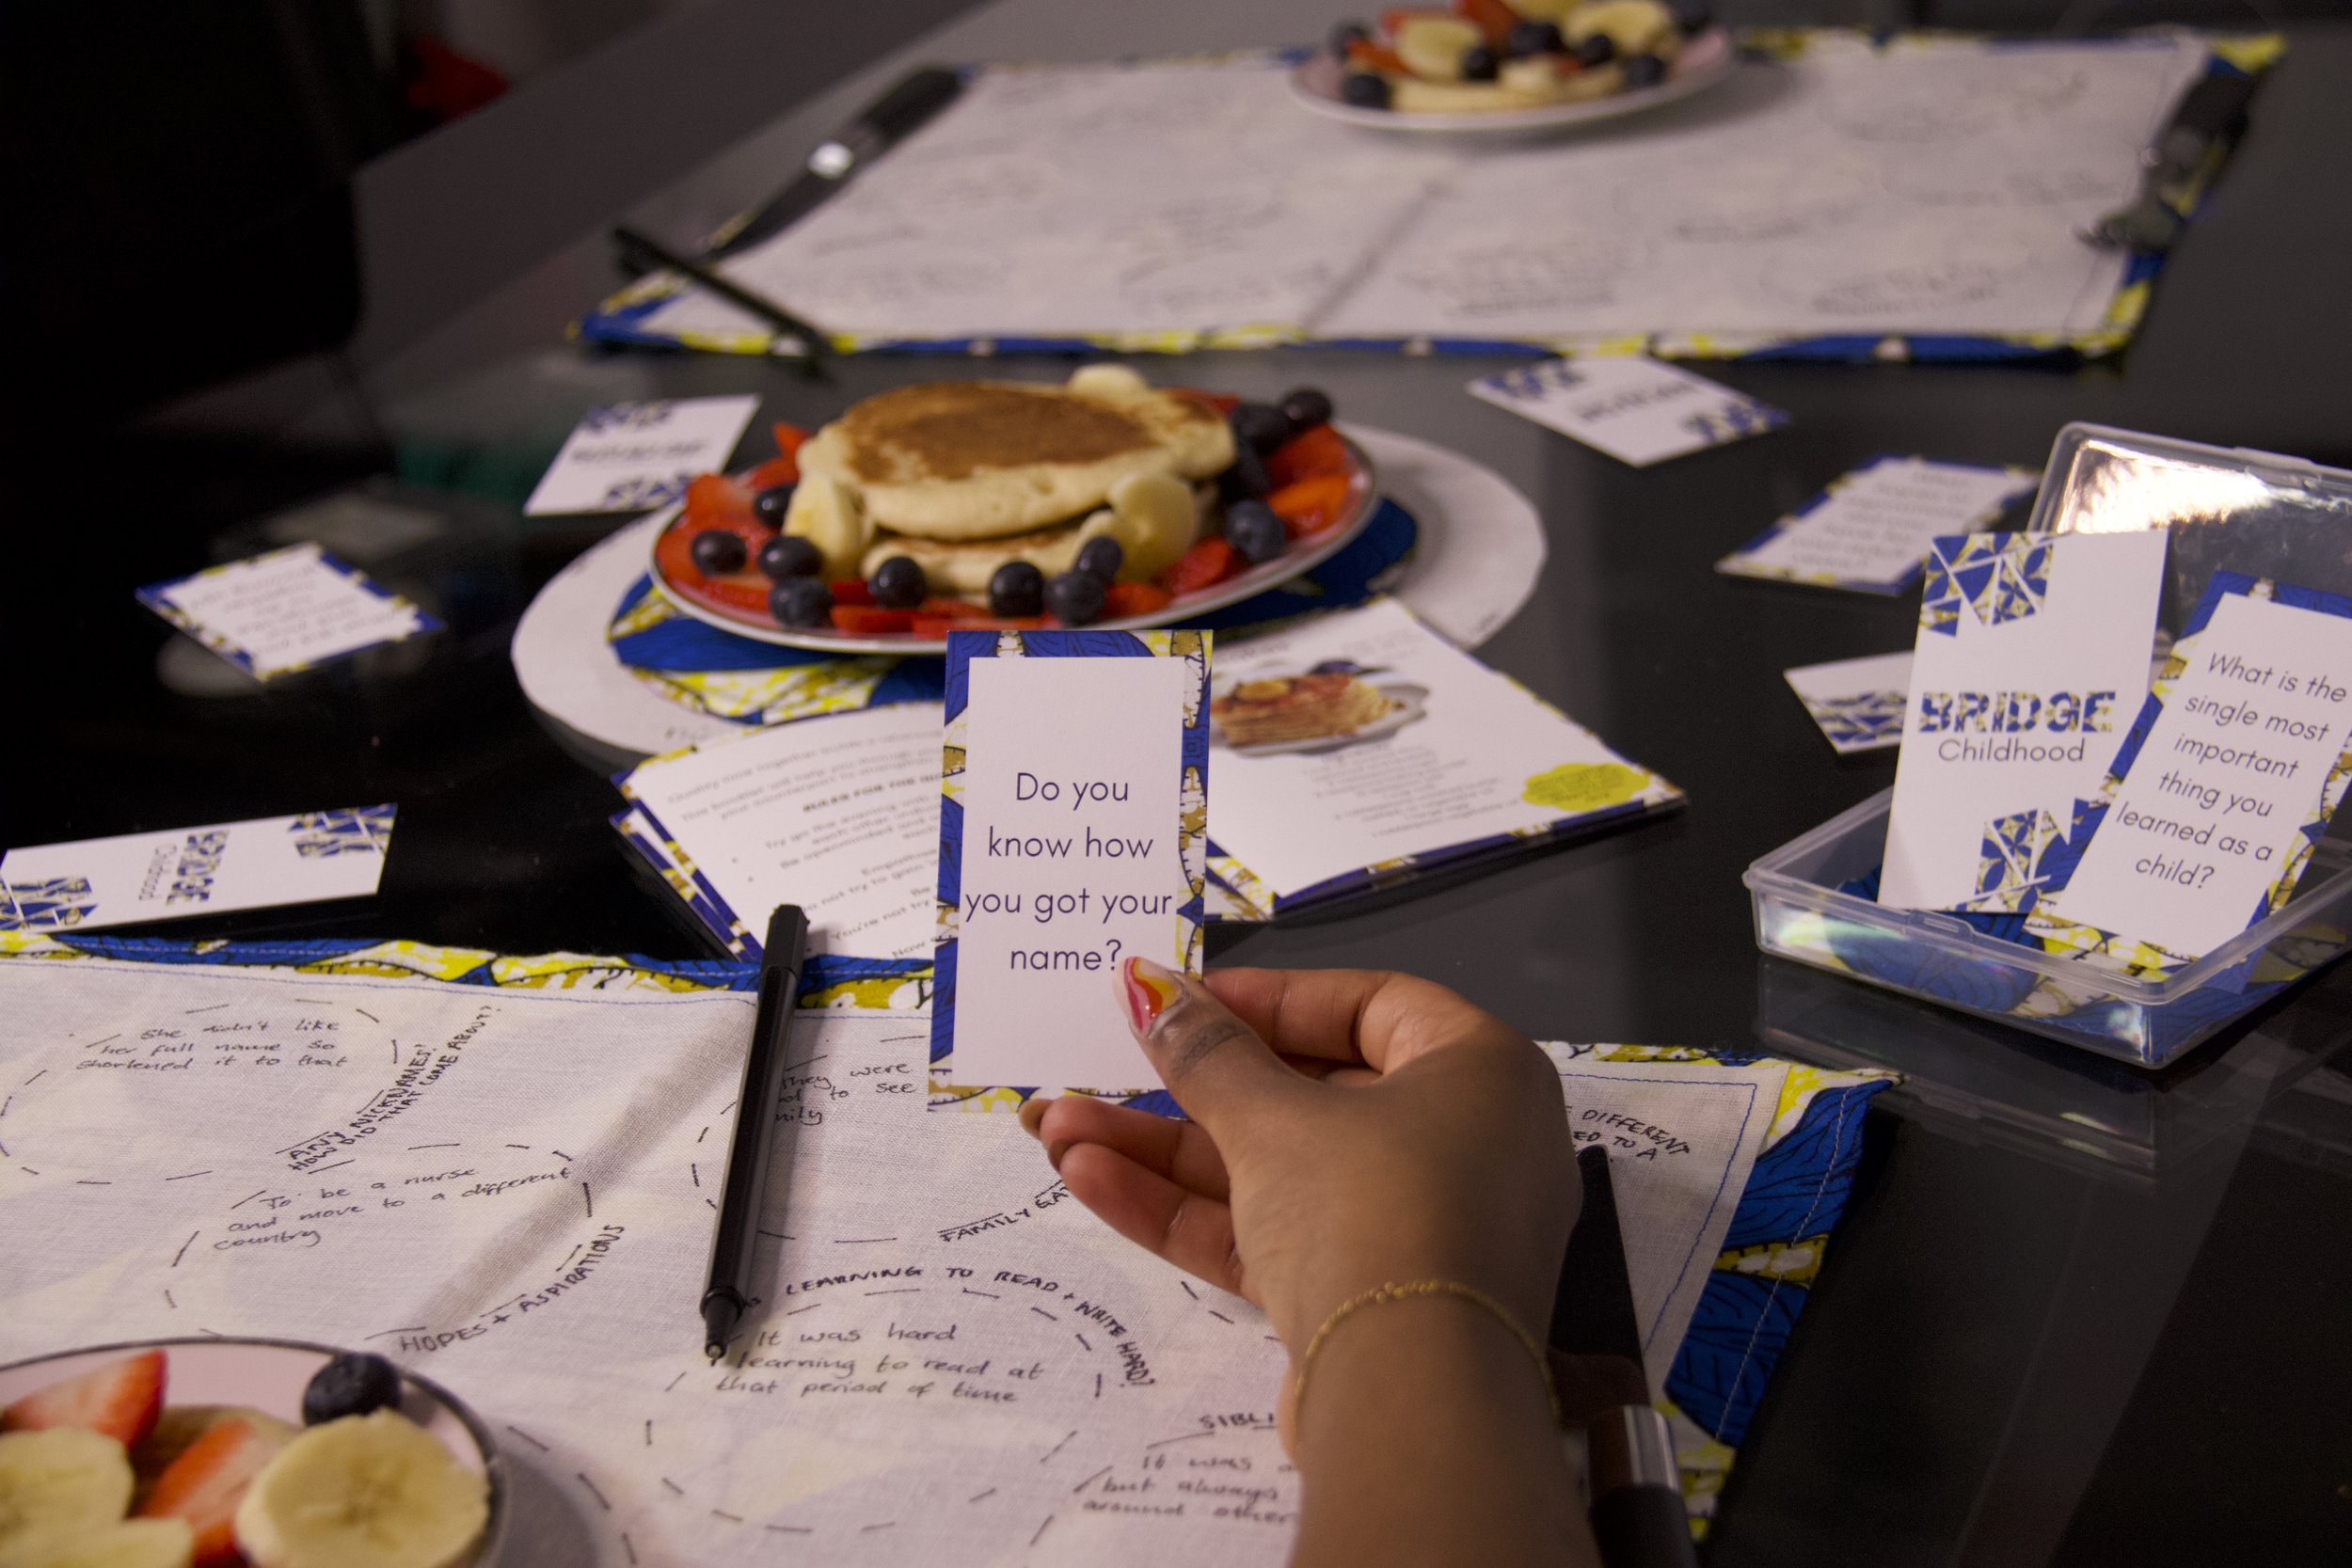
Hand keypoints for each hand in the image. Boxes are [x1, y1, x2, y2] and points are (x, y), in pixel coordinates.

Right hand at [1019, 960, 1578, 1370]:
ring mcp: (1412, 1232)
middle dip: (1189, 1087)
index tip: (1184, 1001)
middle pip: (1309, 1094)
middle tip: (1103, 1065)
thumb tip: (1147, 984)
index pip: (1369, 1006)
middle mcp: (1462, 1147)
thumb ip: (1204, 1050)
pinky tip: (1093, 1180)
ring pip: (1277, 1172)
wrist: (1409, 1405)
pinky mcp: (1362, 1302)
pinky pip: (1275, 1235)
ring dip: (1165, 1151)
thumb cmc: (1370, 1213)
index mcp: (1479, 1074)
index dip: (1268, 998)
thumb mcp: (1274, 1118)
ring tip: (1057, 1129)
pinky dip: (1192, 1209)